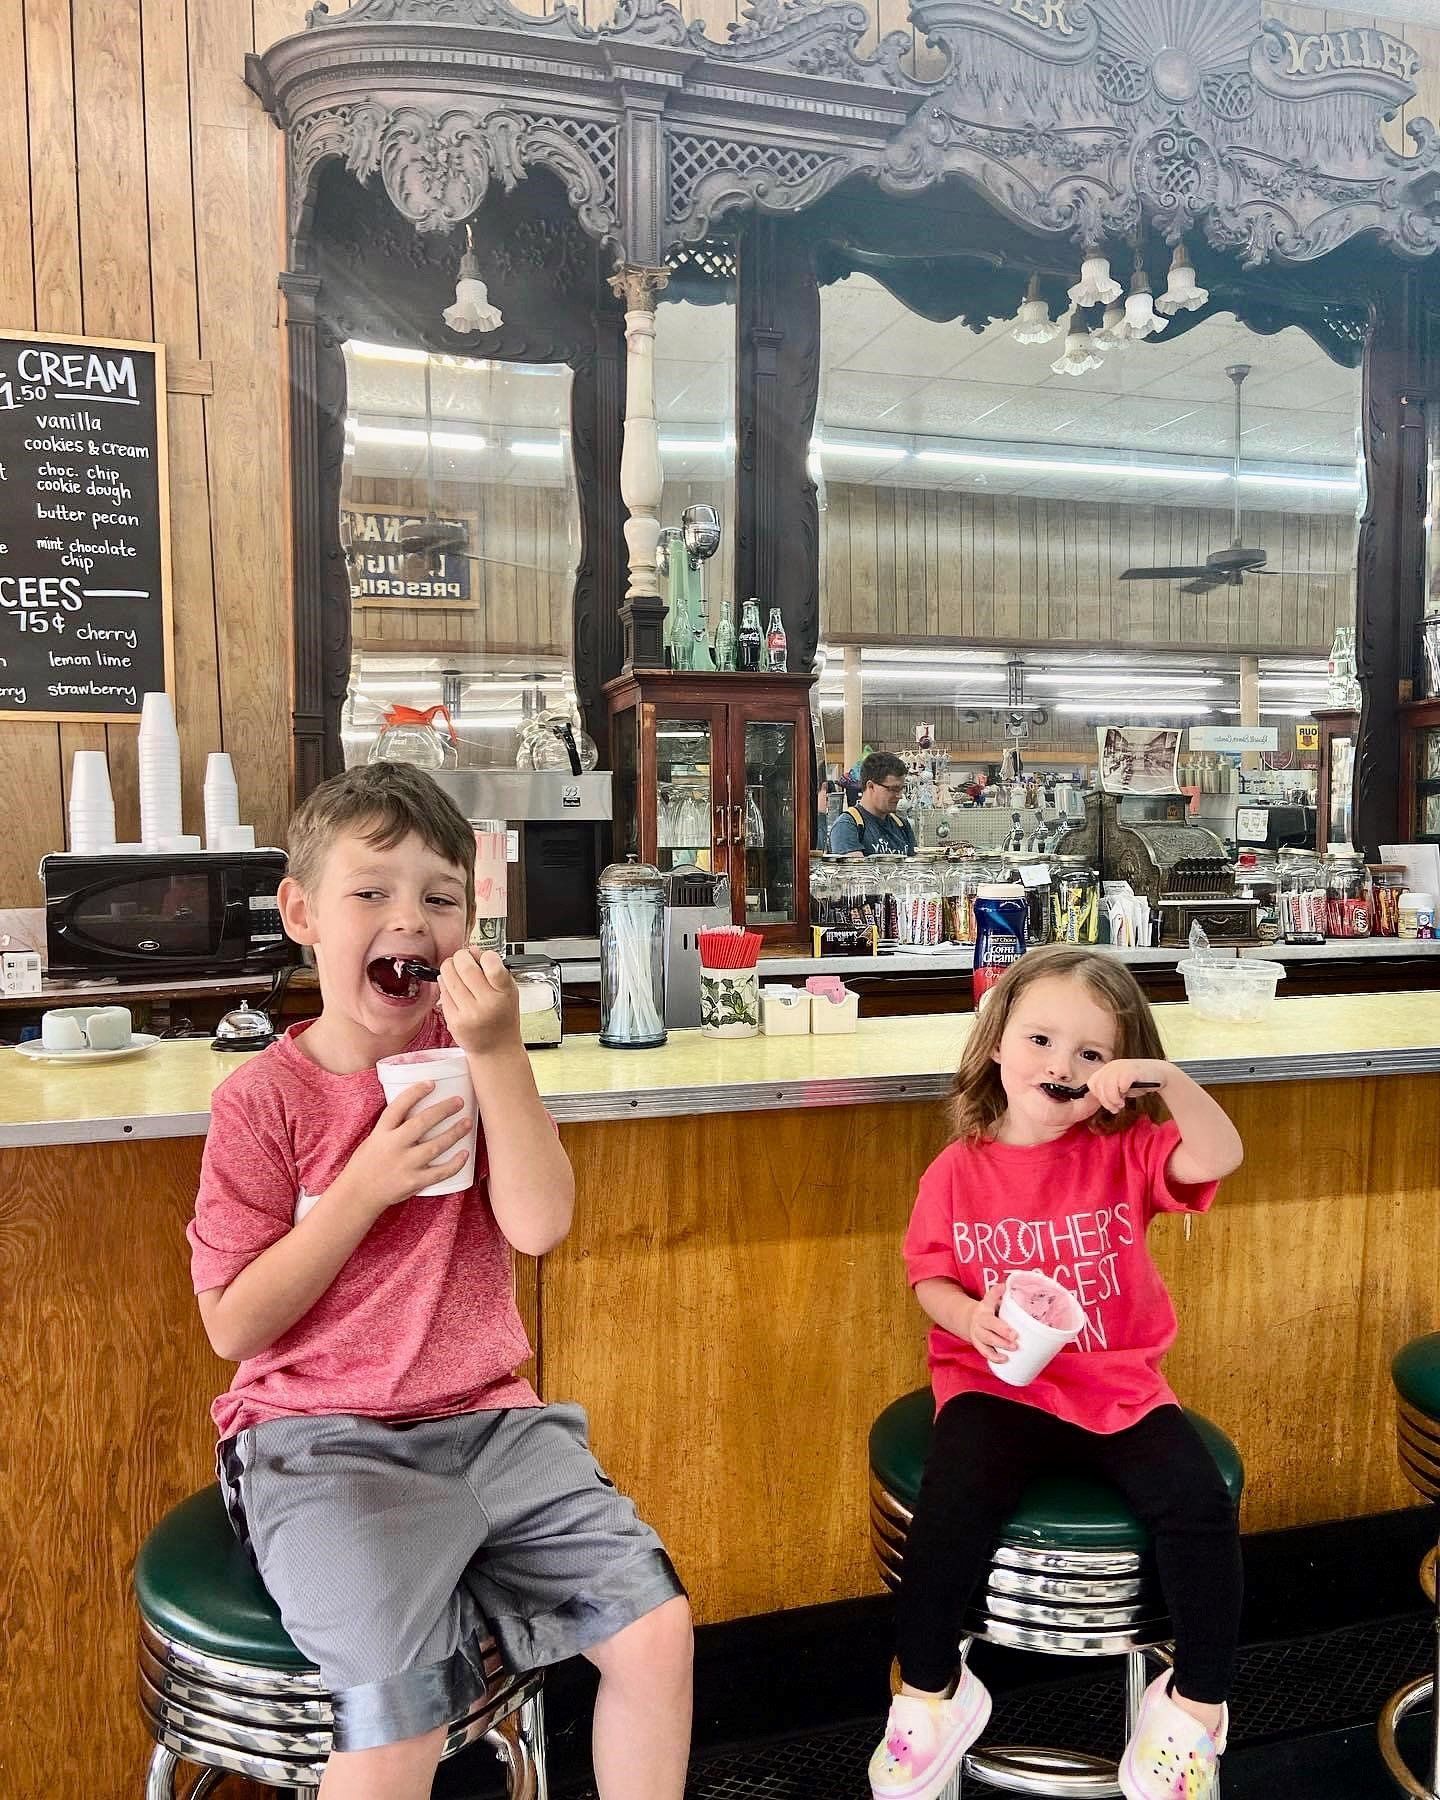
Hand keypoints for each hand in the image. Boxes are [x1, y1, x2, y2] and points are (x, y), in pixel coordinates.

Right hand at [339, 1082, 470, 1212]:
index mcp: (381, 1133)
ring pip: (435, 1147)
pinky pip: (439, 1173)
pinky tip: (465, 1154)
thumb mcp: (374, 1139)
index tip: (431, 1083)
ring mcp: (404, 1166)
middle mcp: (393, 1147)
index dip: (415, 1093)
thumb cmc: (367, 1163)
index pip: (397, 1108)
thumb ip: (393, 1127)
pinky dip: (454, 1164)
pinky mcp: (413, 1183)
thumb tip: (417, 1108)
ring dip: (454, 1133)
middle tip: (459, 1101)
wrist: (359, 1194)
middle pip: (421, 1123)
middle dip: (443, 1110)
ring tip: (467, 1123)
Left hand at [438, 948, 520, 1056]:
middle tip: (462, 958)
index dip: (485, 955)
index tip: (483, 957)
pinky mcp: (453, 1020)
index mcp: (504, 994)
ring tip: (456, 971)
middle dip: (460, 956)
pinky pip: (442, 992)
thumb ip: (495, 970)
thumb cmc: (502, 1018)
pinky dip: (445, 984)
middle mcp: (486, 1004)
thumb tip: (473, 950)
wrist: (495, 1048)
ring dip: (449, 967)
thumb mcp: (509, 991)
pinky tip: (453, 987)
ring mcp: (467, 1013)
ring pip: (448, 976)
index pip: (492, 964)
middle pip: (464, 966)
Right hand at [968, 1284, 1018, 1362]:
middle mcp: (980, 1320)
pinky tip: (1005, 1359)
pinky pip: (985, 1352)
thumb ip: (1003, 1298)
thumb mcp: (993, 1303)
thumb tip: (1014, 1287)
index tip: (1003, 1287)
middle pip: (989, 1324)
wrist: (970, 1322)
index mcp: (985, 1307)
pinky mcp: (979, 1345)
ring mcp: (978, 1333)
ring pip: (987, 1339)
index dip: (995, 1293)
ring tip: (1014, 1348)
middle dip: (1002, 1331)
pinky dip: (995, 1357)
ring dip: (1000, 1344)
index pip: (989, 1298)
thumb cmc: (989, 1313)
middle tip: (1016, 1336)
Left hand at [1086, 1057, 1170, 1113]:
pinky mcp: (1131, 1070)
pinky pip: (1121, 1084)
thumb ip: (1109, 1091)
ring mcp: (1121, 1067)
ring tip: (1121, 1104)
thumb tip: (1101, 1101)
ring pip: (1108, 1088)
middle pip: (1099, 1087)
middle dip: (1106, 1102)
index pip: (1092, 1083)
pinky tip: (1127, 1094)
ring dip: (1114, 1100)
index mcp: (1107, 1069)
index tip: (1108, 1104)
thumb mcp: (1119, 1087)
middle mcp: (1112, 1066)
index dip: (1098, 1096)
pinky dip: (1123, 1092)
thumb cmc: (1138, 1082)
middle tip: (1115, 1108)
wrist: (1159, 1074)